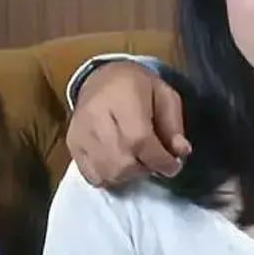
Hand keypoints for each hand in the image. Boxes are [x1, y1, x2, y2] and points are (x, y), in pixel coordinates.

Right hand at [65, 60, 190, 186]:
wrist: (101, 77)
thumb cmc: (138, 85)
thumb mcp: (164, 94)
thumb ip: (173, 124)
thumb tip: (181, 152)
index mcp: (123, 97)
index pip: (139, 140)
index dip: (160, 160)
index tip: (173, 166)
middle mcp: (96, 117)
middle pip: (122, 162)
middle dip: (145, 168)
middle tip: (155, 161)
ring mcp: (80, 133)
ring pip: (107, 172)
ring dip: (129, 175)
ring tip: (139, 162)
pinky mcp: (72, 145)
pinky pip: (91, 176)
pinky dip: (110, 177)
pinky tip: (121, 165)